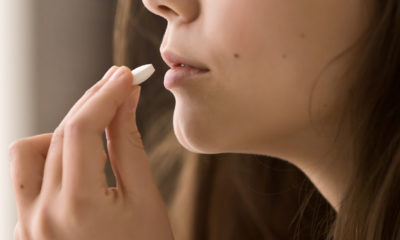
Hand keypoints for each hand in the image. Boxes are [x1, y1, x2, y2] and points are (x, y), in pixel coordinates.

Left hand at [9, 66, 173, 239]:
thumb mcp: (144, 198)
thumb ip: (128, 143)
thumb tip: (125, 100)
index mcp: (77, 209)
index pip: (81, 130)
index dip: (104, 95)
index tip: (124, 76)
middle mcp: (40, 217)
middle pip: (58, 134)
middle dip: (91, 105)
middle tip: (119, 87)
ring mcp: (26, 227)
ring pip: (29, 153)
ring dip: (61, 133)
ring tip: (95, 136)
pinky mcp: (23, 231)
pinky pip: (27, 180)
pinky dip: (51, 160)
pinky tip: (79, 165)